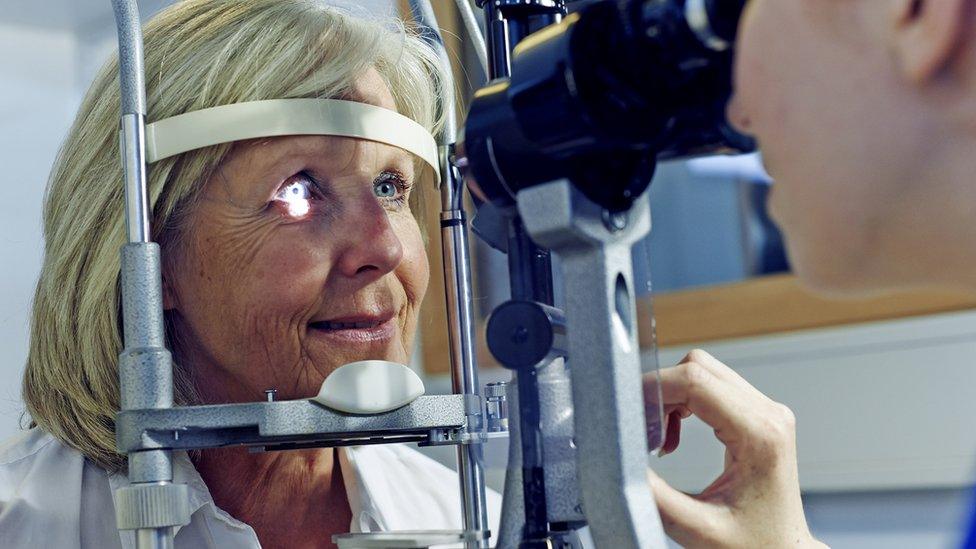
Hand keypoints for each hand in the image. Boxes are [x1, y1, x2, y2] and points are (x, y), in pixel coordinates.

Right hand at [644, 350, 826, 548]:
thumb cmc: (754, 546)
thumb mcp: (697, 529)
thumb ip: (655, 497)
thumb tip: (620, 465)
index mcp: (760, 435)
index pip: (696, 381)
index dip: (654, 389)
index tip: (630, 412)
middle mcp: (769, 414)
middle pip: (699, 367)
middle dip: (659, 391)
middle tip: (643, 429)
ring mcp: (767, 411)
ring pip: (704, 372)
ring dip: (671, 396)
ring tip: (660, 438)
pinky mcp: (758, 416)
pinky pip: (712, 387)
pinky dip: (683, 403)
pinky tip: (674, 435)